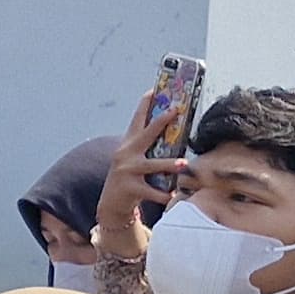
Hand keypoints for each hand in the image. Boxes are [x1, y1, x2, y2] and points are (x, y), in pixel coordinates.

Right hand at [93, 86, 191, 272]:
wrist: (111, 204)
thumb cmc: (129, 178)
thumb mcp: (134, 158)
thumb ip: (149, 147)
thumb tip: (175, 135)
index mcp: (129, 143)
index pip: (137, 119)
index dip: (145, 103)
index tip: (154, 89)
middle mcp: (126, 154)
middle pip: (146, 134)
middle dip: (161, 121)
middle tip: (175, 111)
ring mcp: (127, 170)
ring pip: (152, 165)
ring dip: (169, 165)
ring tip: (183, 164)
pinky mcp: (130, 188)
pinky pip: (152, 191)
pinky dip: (163, 195)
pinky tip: (173, 196)